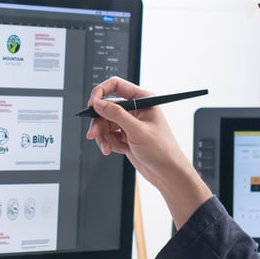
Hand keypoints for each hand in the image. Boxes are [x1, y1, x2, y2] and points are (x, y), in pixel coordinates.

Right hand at [84, 77, 210, 226]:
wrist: (167, 172)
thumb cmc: (163, 150)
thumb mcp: (137, 130)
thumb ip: (116, 114)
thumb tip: (99, 103)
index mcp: (143, 99)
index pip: (116, 86)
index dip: (101, 92)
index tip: (92, 104)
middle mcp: (136, 109)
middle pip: (106, 107)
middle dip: (99, 122)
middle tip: (94, 133)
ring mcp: (130, 123)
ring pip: (105, 123)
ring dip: (103, 136)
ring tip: (108, 147)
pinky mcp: (125, 136)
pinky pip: (108, 135)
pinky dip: (109, 143)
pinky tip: (118, 150)